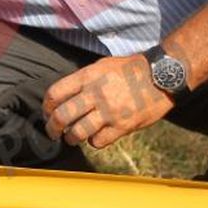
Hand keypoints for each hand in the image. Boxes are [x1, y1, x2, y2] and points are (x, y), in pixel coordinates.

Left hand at [43, 55, 173, 149]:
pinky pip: (98, 141)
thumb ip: (83, 80)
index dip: (46, 107)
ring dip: (71, 138)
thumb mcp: (102, 66)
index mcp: (88, 76)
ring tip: (71, 138)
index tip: (47, 113)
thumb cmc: (130, 70)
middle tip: (52, 132)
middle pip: (62, 116)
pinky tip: (96, 137)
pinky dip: (93, 142)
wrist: (162, 76)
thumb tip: (64, 97)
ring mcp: (109, 111)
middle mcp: (96, 93)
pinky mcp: (122, 126)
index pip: (55, 93)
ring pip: (77, 132)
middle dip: (52, 128)